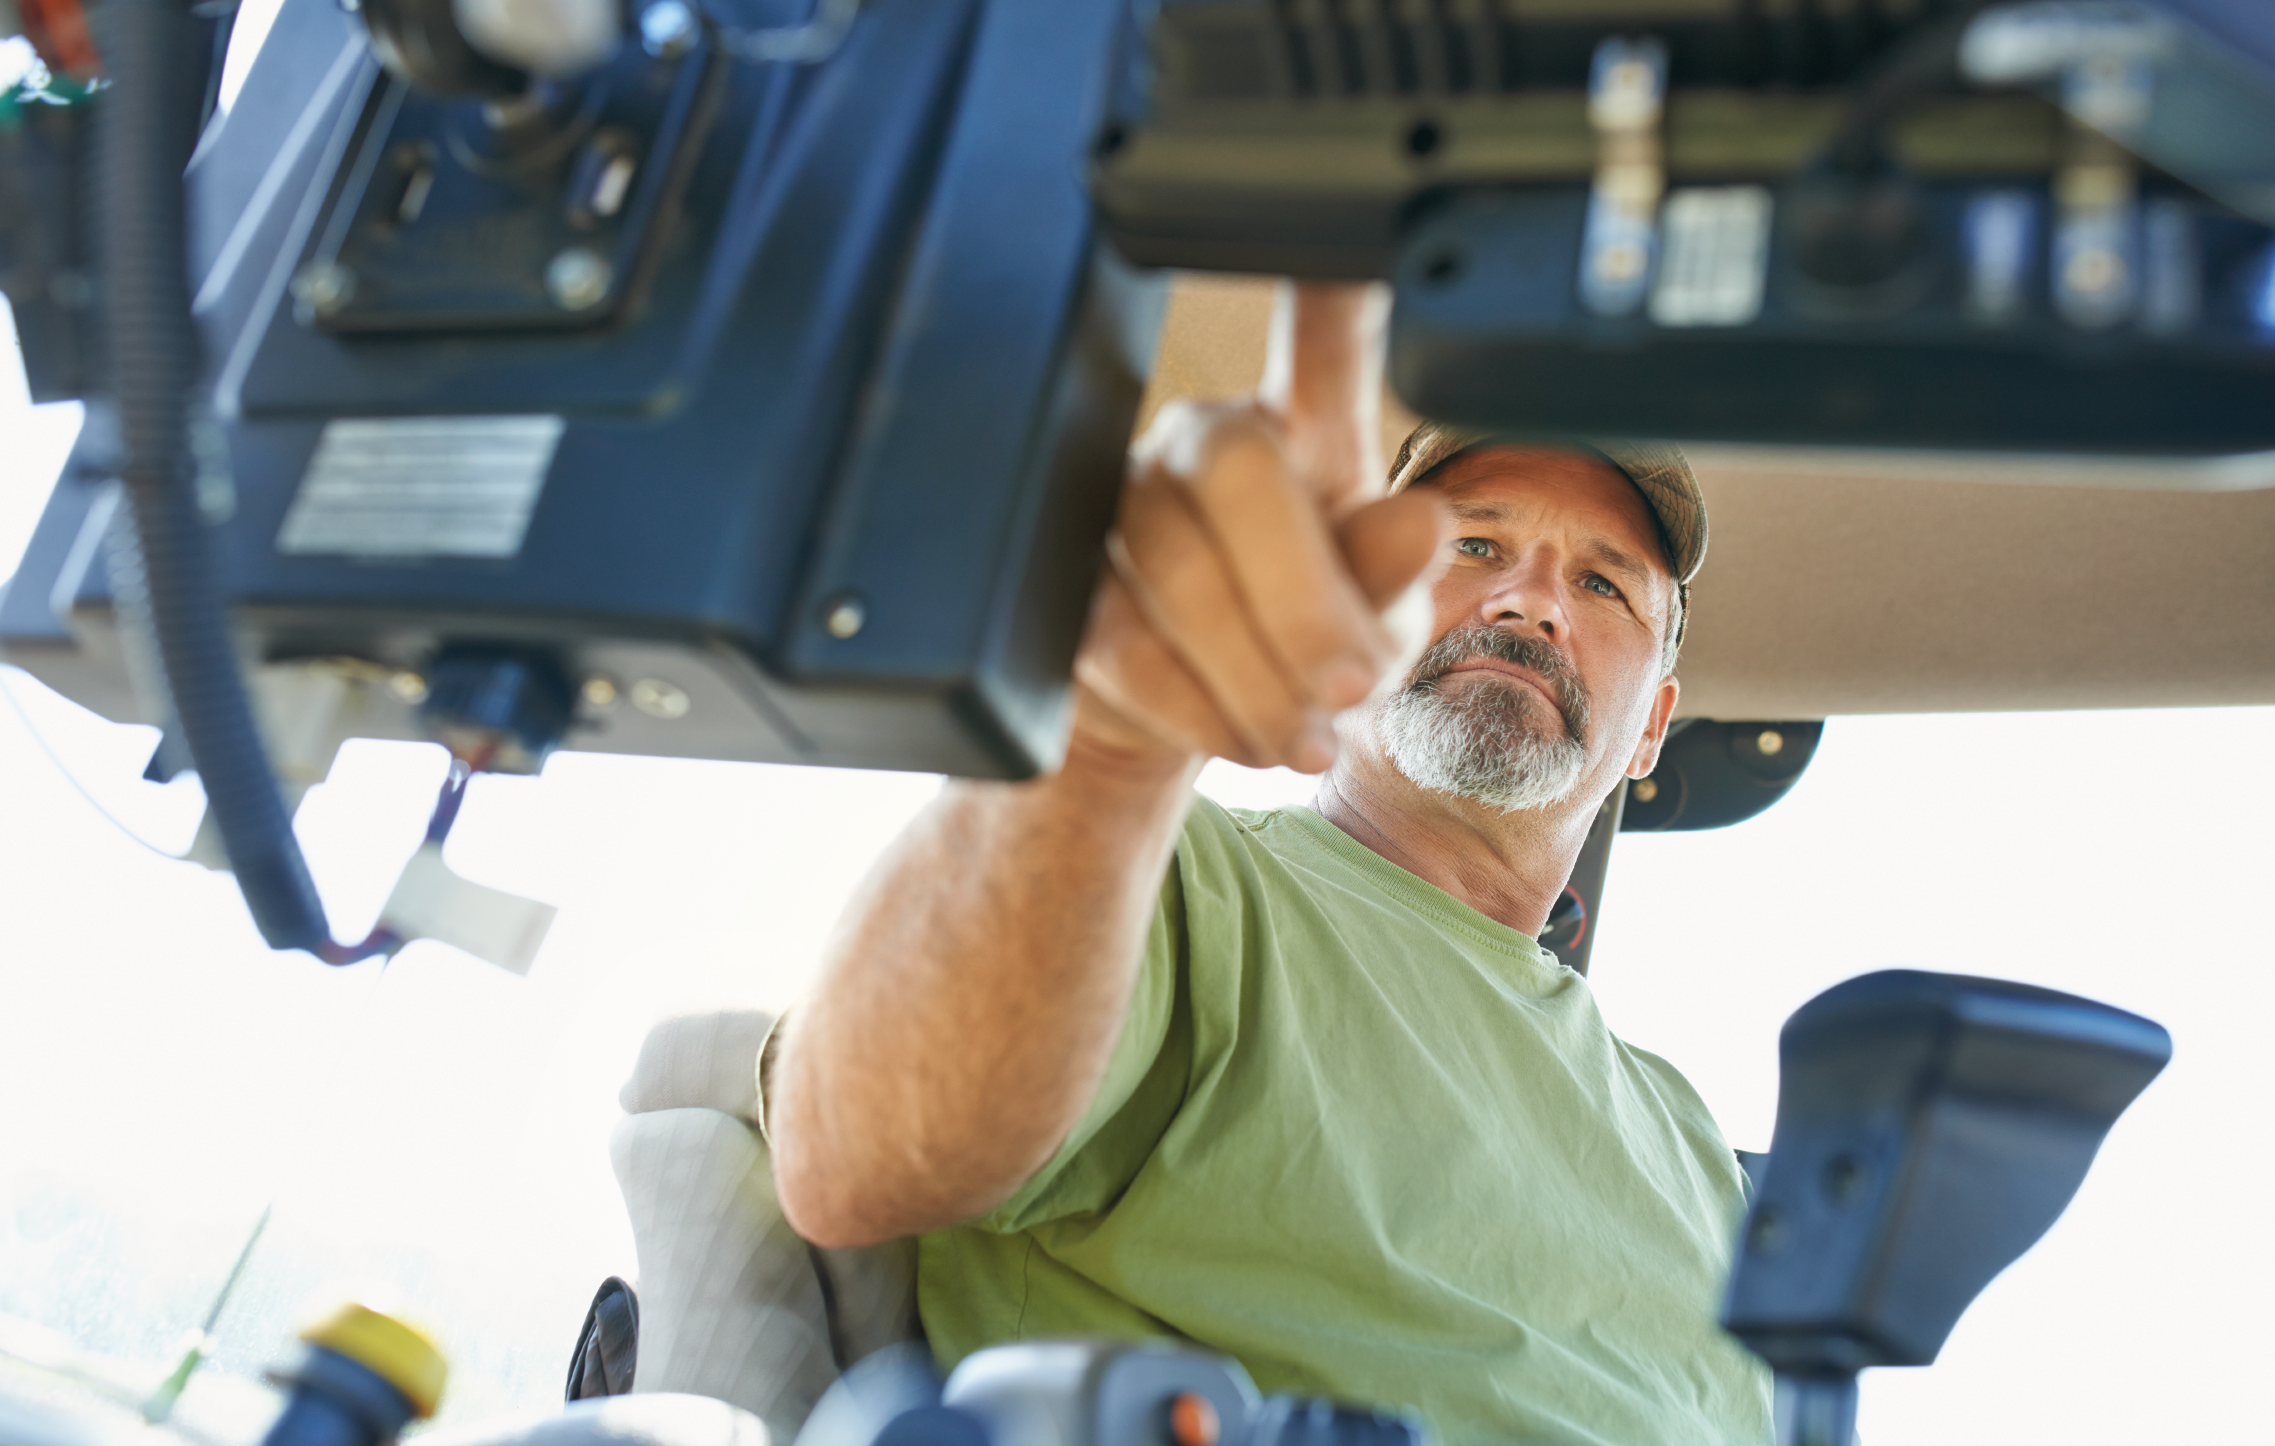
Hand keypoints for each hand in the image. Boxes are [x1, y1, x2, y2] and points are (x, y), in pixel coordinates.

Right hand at [1071, 283, 1448, 774]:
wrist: (1194, 725)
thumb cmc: (1302, 644)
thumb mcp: (1377, 620)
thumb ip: (1394, 574)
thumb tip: (1420, 523)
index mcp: (1303, 429)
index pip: (1323, 337)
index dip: (1333, 282)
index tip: (1355, 218)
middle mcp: (1204, 442)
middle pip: (1237, 469)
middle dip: (1303, 598)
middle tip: (1350, 687)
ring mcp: (1120, 502)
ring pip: (1177, 568)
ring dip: (1257, 676)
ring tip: (1305, 741)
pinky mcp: (1065, 584)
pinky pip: (1123, 637)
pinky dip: (1196, 707)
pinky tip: (1242, 738)